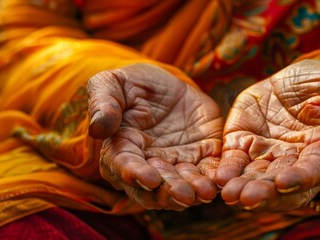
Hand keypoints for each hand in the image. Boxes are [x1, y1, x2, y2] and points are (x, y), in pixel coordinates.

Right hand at [88, 63, 222, 209]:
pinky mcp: (201, 158)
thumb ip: (104, 103)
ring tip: (205, 192)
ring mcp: (176, 164)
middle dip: (170, 192)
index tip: (149, 178)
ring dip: (193, 191)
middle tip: (184, 194)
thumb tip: (98, 129)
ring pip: (182, 187)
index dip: (136, 174)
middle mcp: (147, 165)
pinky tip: (221, 181)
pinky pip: (208, 172)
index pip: (124, 166)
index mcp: (120, 149)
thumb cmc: (132, 84)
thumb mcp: (112, 83)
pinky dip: (214, 179)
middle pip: (155, 188)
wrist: (167, 84)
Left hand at [215, 60, 319, 210]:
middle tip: (249, 197)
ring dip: (244, 189)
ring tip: (230, 194)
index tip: (284, 181)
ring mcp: (267, 158)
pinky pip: (234, 163)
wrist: (292, 77)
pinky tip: (219, 179)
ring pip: (256, 180)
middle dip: (266, 193)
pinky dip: (226, 172)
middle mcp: (295, 164)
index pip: (314, 171)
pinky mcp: (243, 147)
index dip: (300, 178)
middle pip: (281, 185)